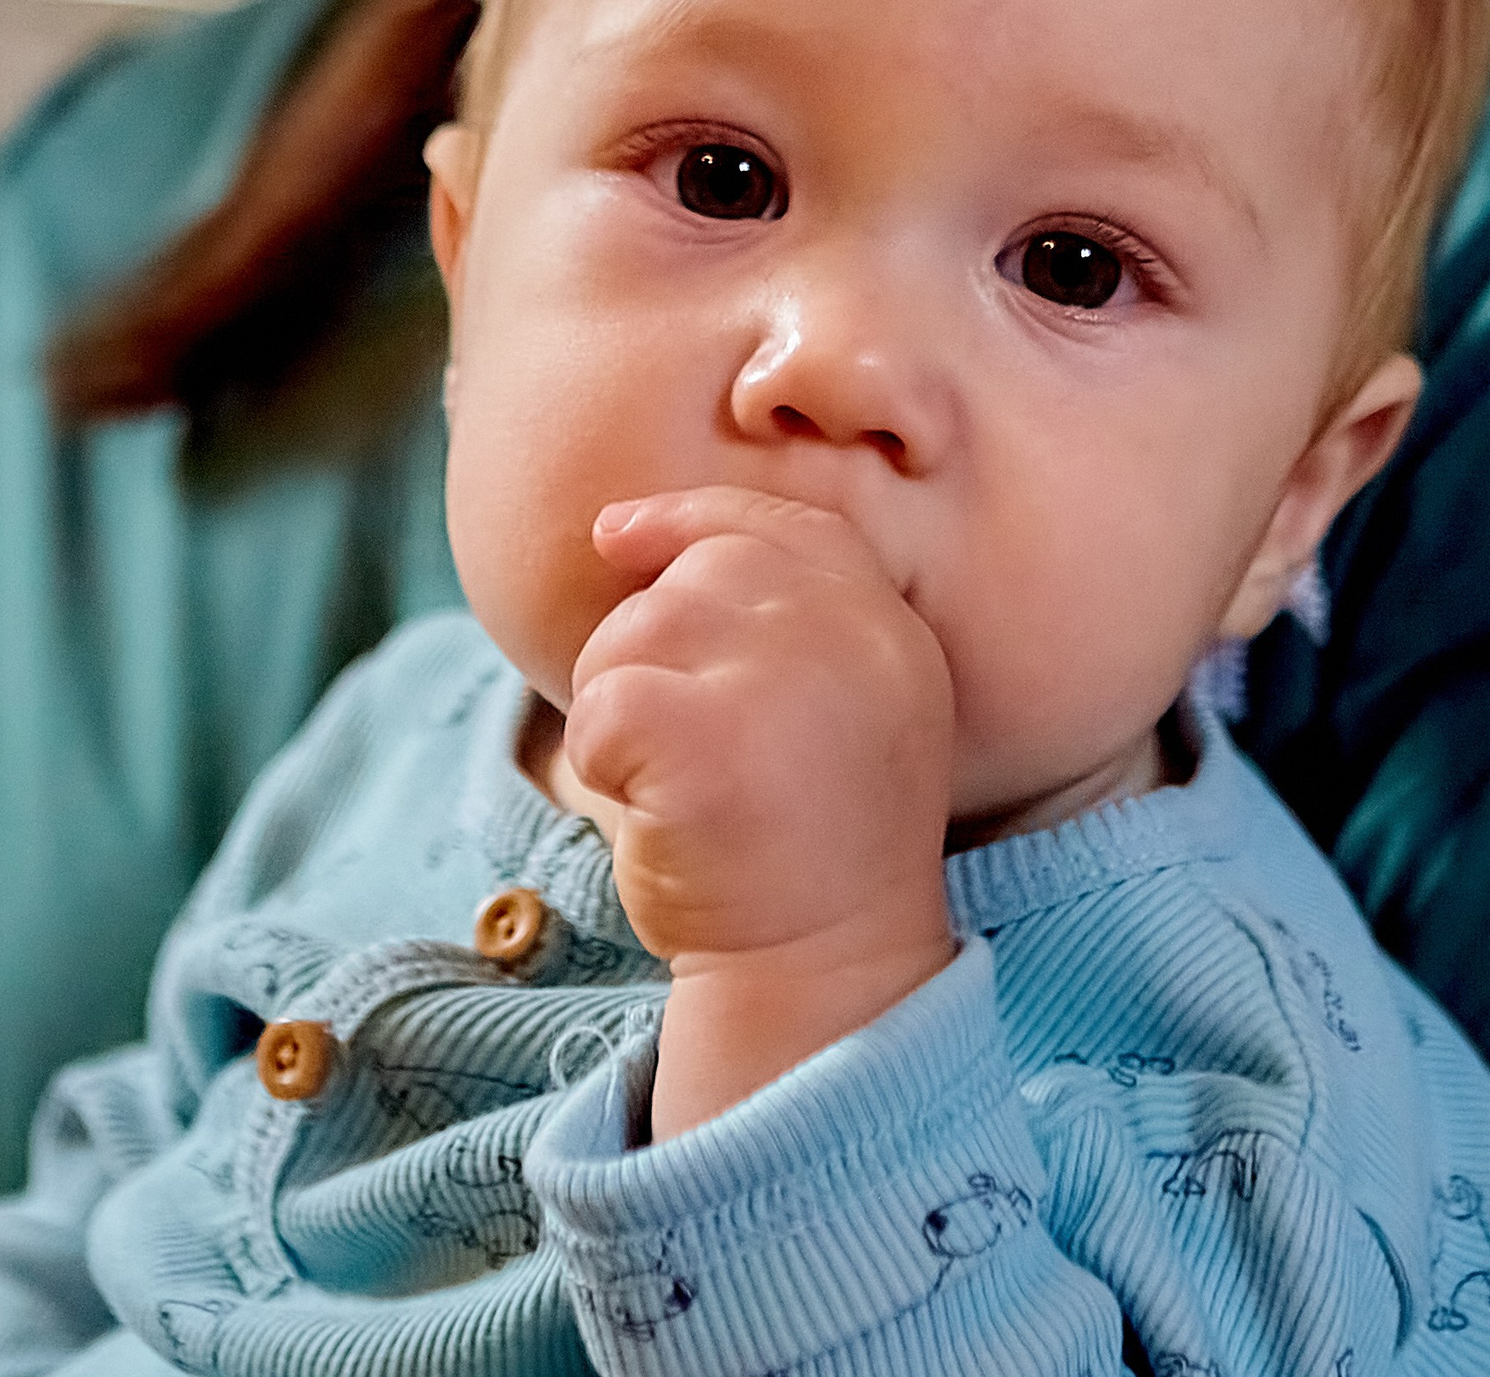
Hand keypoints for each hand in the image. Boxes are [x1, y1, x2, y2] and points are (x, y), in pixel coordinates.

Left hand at [561, 486, 957, 1134]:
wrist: (816, 973)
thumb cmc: (801, 850)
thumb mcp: (827, 712)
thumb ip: (773, 618)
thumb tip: (620, 528)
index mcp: (889, 634)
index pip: (788, 524)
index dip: (692, 517)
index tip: (616, 536)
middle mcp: (852, 640)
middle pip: (695, 577)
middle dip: (648, 650)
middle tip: (677, 748)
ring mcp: (784, 684)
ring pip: (632, 638)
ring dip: (620, 712)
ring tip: (680, 790)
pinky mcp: (709, 742)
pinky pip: (601, 707)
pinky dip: (600, 764)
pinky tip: (655, 817)